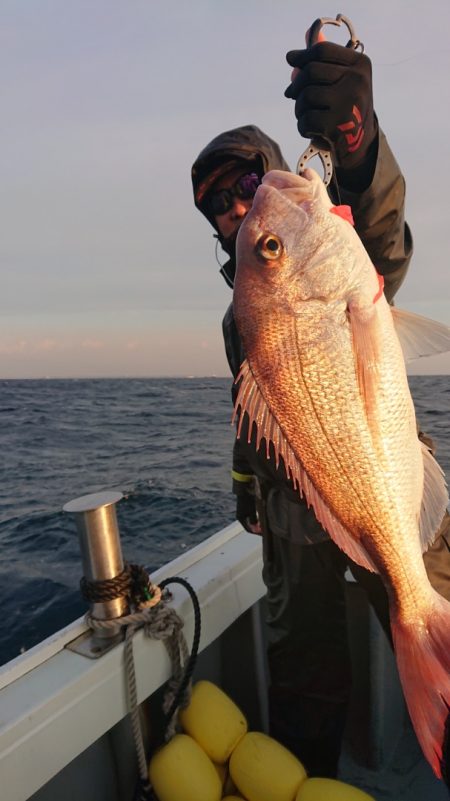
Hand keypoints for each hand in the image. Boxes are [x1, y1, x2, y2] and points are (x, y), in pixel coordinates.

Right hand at [236, 493, 261, 534]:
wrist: (245, 490)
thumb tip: (256, 528)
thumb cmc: (248, 501)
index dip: (256, 533)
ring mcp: (243, 513)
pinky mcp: (246, 510)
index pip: (248, 529)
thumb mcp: (252, 511)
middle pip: (250, 526)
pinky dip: (256, 519)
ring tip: (264, 524)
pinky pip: (251, 518)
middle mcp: (241, 517)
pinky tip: (261, 518)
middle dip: (257, 529)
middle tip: (264, 530)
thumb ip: (254, 520)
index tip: (262, 534)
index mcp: (241, 518)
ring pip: (251, 522)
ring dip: (257, 524)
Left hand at [285, 42, 376, 169]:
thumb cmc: (345, 107)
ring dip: (299, 108)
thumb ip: (321, 63)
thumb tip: (292, 56)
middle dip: (296, 85)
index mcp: (360, 64)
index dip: (302, 55)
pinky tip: (311, 130)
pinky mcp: (338, 125)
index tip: (291, 59)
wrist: (360, 144)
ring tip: (306, 115)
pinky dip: (303, 127)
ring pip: (306, 96)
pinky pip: (306, 120)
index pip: (322, 50)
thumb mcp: (341, 81)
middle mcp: (357, 80)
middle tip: (292, 94)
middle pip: (311, 71)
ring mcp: (349, 102)